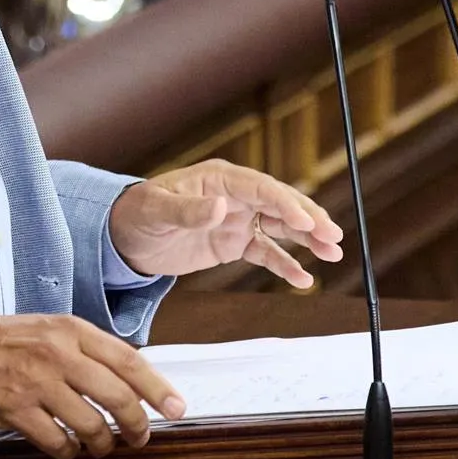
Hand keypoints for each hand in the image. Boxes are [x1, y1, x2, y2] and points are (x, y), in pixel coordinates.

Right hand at [0, 313, 184, 458]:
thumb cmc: (9, 341)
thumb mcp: (54, 330)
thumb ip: (90, 351)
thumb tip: (133, 380)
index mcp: (72, 330)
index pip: (128, 359)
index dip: (157, 387)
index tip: (176, 406)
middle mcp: (58, 354)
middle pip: (116, 396)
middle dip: (136, 424)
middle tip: (140, 436)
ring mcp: (37, 383)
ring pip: (90, 424)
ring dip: (102, 443)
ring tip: (100, 445)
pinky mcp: (17, 410)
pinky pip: (58, 442)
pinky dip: (69, 451)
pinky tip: (69, 447)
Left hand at [108, 159, 343, 288]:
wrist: (123, 237)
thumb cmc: (137, 214)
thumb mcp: (158, 211)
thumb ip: (189, 209)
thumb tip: (219, 206)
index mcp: (220, 179)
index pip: (263, 188)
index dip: (286, 204)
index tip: (306, 223)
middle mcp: (234, 196)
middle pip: (281, 205)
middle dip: (309, 220)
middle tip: (334, 237)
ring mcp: (236, 219)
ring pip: (280, 227)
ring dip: (307, 239)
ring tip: (332, 253)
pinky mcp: (232, 242)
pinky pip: (265, 252)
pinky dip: (285, 264)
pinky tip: (303, 279)